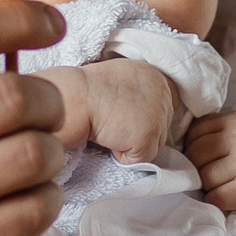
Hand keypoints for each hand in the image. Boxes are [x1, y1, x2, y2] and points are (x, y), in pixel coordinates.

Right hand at [0, 0, 65, 235]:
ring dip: (51, 151)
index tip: (49, 23)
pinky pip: (31, 213)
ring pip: (34, 155)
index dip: (20, 17)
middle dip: (48, 98)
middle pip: (16, 96)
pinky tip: (28, 196)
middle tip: (44, 109)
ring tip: (36, 156)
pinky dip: (45, 199)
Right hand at [39, 61, 178, 162]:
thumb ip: (136, 93)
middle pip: (161, 128)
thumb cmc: (85, 91)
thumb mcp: (119, 79)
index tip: (120, 115)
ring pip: (153, 145)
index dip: (140, 117)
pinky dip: (121, 155)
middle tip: (111, 120)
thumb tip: (140, 113)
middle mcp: (163, 92)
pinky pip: (139, 159)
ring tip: (108, 127)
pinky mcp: (148, 136)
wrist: (72, 98)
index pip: (161, 108)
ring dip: (129, 142)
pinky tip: (107, 137)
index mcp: (154, 76)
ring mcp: (158, 114)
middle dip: (136, 130)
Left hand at [184, 110, 235, 212]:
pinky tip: (226, 195)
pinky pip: (215, 196)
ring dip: (207, 185)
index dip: (192, 148)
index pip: (194, 133)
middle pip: (196, 156)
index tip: (204, 157)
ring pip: (204, 177)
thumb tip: (174, 148)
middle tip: (212, 173)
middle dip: (197, 168)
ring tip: (222, 183)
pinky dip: (216, 200)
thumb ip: (213, 132)